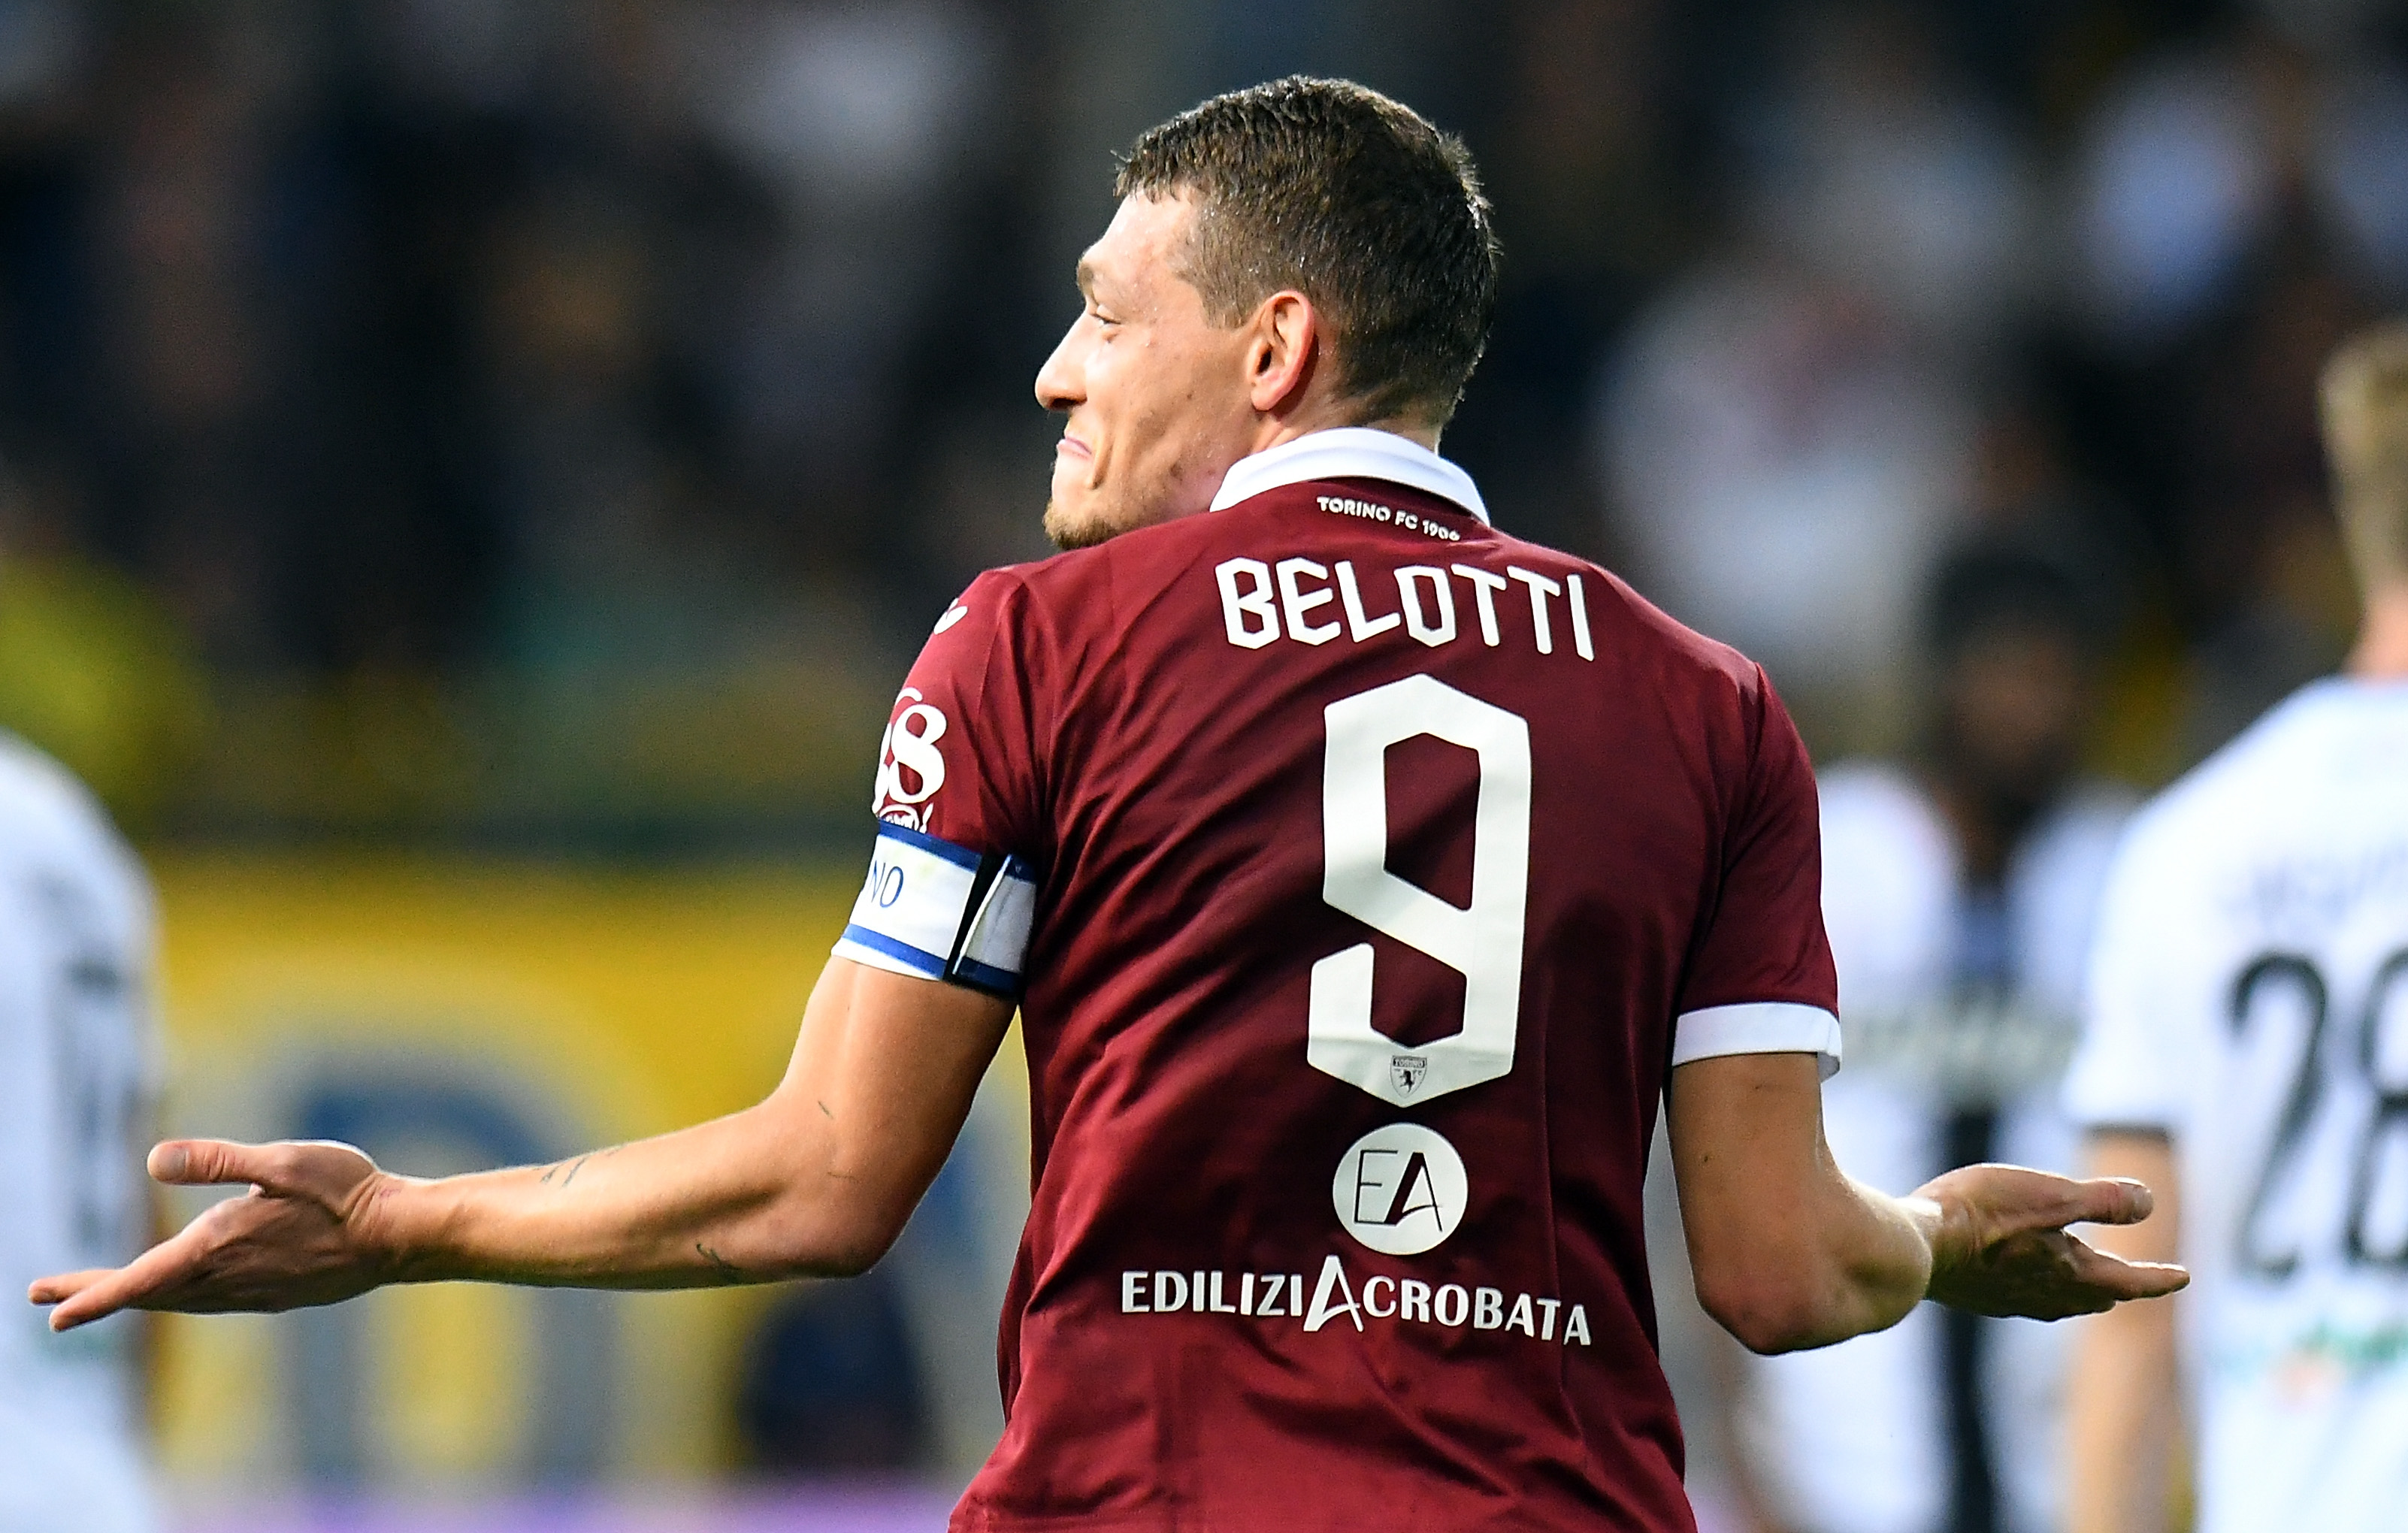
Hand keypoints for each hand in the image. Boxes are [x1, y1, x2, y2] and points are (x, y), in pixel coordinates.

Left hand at [29, 1139, 400, 1331]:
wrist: (399, 1235)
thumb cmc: (345, 1191)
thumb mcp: (280, 1161)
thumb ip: (217, 1161)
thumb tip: (153, 1160)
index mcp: (220, 1247)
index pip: (139, 1280)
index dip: (90, 1294)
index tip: (48, 1307)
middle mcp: (228, 1279)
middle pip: (149, 1295)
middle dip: (98, 1294)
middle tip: (51, 1300)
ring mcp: (252, 1292)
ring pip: (179, 1300)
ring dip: (138, 1296)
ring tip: (106, 1292)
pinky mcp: (275, 1294)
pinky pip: (210, 1301)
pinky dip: (177, 1296)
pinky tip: (183, 1289)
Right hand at [1915, 1163, 2187, 1319]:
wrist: (1914, 1247)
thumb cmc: (1984, 1215)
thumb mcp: (2051, 1194)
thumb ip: (2103, 1200)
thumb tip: (2149, 1202)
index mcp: (2072, 1272)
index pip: (2129, 1280)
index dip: (2159, 1277)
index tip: (2183, 1276)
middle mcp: (2045, 1294)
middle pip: (2095, 1297)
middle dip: (2118, 1288)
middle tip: (2136, 1283)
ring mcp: (2008, 1300)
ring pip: (2059, 1302)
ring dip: (2081, 1294)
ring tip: (2086, 1288)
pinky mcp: (1977, 1296)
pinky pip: (2023, 1299)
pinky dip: (2040, 1290)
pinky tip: (2021, 1283)